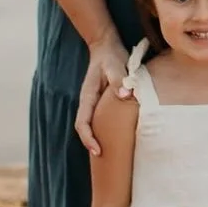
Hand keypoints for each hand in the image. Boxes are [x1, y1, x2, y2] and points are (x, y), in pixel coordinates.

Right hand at [75, 37, 128, 154]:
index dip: (88, 139)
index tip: (98, 152)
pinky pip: (102, 119)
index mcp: (88, 97)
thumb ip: (119, 79)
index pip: (82, 124)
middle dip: (93, 145)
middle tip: (107, 161)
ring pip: (94, 125)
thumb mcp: (115, 64)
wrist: (106, 45)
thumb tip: (125, 94)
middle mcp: (88, 102)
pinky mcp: (103, 101)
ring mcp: (94, 102)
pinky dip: (107, 130)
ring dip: (100, 139)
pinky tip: (120, 136)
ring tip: (114, 154)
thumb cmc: (111, 55)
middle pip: (86, 130)